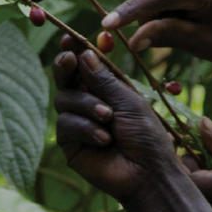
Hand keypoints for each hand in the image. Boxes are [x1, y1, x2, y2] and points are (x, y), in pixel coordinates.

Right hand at [53, 48, 181, 201]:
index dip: (75, 50)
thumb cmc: (146, 137)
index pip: (84, 66)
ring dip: (86, 105)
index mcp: (105, 90)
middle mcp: (88, 104)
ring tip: (108, 118)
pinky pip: (65, 124)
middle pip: (65, 78)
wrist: (148, 173)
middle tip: (69, 59)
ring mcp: (76, 123)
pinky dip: (85, 128)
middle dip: (65, 66)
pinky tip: (104, 140)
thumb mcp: (128, 101)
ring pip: (63, 100)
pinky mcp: (69, 144)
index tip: (69, 38)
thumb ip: (103, 80)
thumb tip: (82, 53)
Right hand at [100, 0, 211, 61]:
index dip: (130, 12)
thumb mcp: (200, 43)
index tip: (107, 26)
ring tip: (183, 26)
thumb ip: (167, 36)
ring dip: (154, 17)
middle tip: (154, 44)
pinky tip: (178, 17)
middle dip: (145, 22)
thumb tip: (132, 40)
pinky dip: (157, 11)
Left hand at [186, 119, 211, 211]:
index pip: (180, 170)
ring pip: (189, 199)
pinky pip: (199, 211)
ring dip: (197, 184)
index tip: (192, 145)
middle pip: (181, 186)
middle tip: (204, 159)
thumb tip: (202, 123)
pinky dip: (206, 199)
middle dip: (187, 169)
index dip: (181, 155)